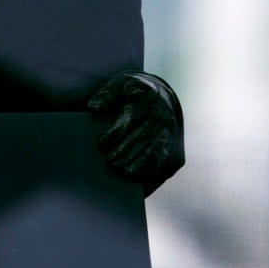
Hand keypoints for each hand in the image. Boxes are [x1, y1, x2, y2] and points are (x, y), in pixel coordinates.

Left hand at [88, 70, 184, 194]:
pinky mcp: (174, 146)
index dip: (116, 131)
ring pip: (158, 150)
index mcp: (146, 98)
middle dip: (127, 151)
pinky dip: (152, 173)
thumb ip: (106, 94)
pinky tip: (139, 183)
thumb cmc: (133, 90)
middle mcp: (161, 115)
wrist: (160, 93)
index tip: (101, 143)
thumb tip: (94, 107)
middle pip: (144, 136)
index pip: (131, 116)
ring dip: (142, 164)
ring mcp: (171, 132)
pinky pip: (164, 162)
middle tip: (110, 163)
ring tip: (125, 173)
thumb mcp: (119, 84)